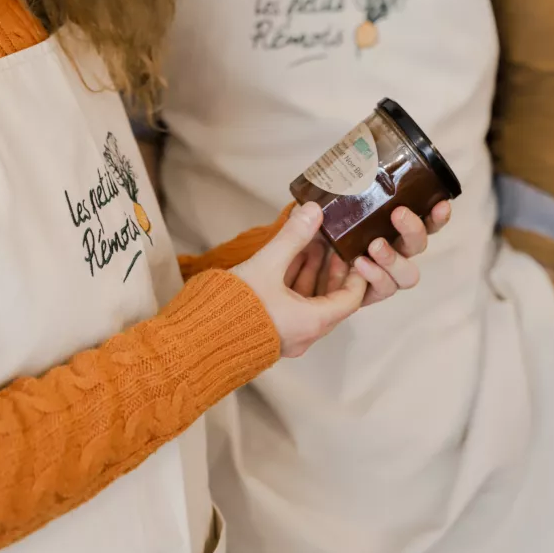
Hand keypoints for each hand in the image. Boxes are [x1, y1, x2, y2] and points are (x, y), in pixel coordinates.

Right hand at [233, 202, 433, 359]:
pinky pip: (291, 308)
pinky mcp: (268, 333)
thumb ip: (291, 237)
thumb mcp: (267, 266)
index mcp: (311, 322)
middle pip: (330, 301)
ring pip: (309, 303)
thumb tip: (313, 211)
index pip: (350, 299)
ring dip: (310, 274)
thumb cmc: (235, 307)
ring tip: (309, 245)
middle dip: (331, 270)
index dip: (356, 274)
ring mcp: (285, 336)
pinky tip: (285, 262)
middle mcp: (303, 334)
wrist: (197, 342)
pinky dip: (294, 285)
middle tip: (332, 242)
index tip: (356, 252)